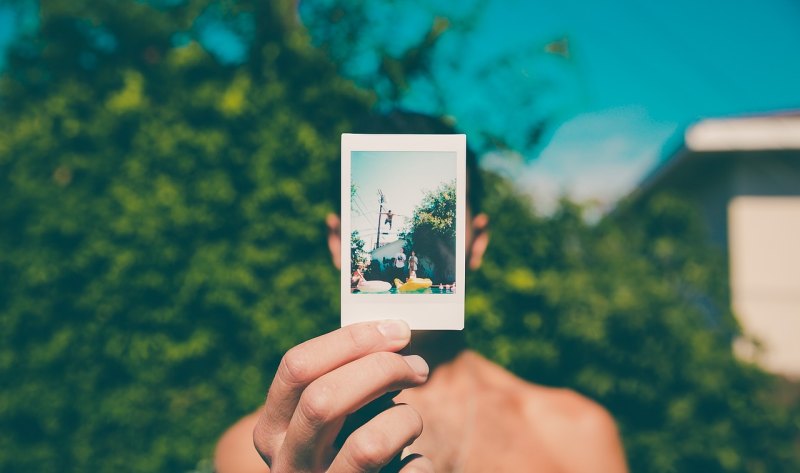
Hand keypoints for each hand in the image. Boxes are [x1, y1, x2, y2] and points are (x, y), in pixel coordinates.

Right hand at [253, 320, 433, 471]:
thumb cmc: (349, 445)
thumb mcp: (334, 415)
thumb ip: (347, 378)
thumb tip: (393, 333)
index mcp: (272, 429)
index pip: (297, 367)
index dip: (351, 341)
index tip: (396, 330)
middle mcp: (288, 464)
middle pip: (323, 400)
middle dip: (382, 370)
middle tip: (418, 366)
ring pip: (368, 445)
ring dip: (405, 420)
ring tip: (412, 421)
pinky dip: (419, 462)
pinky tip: (411, 463)